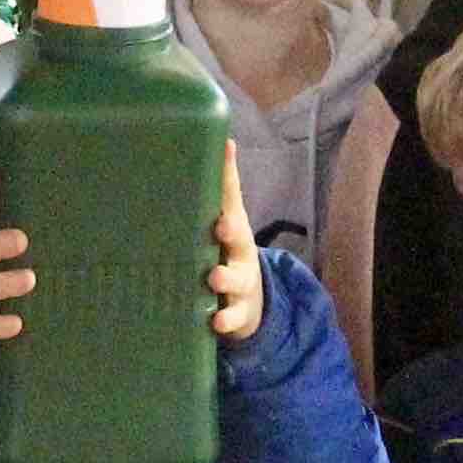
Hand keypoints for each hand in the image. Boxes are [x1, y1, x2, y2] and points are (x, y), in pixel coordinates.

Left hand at [207, 139, 265, 345]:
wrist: (248, 303)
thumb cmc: (226, 252)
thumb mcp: (226, 220)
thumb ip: (222, 186)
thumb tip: (222, 138)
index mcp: (233, 228)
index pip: (232, 202)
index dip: (228, 183)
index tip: (224, 162)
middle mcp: (239, 253)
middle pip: (239, 240)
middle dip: (231, 233)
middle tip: (221, 228)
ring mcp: (240, 284)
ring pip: (235, 280)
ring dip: (225, 278)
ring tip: (214, 278)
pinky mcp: (237, 314)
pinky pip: (232, 318)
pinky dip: (225, 320)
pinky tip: (214, 323)